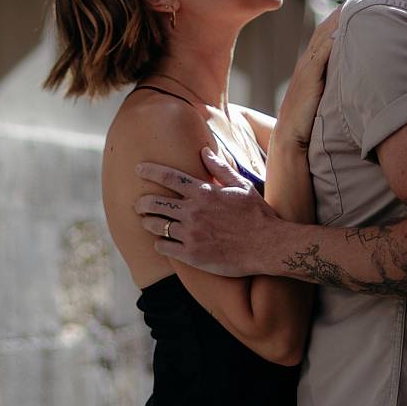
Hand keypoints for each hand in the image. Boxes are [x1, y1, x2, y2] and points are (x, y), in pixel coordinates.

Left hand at [135, 150, 275, 274]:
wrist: (268, 246)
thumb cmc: (258, 215)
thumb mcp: (242, 186)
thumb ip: (220, 168)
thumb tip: (204, 150)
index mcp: (205, 192)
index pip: (169, 177)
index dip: (150, 171)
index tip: (138, 169)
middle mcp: (194, 211)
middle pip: (155, 202)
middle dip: (142, 202)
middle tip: (138, 204)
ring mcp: (191, 234)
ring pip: (156, 225)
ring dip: (147, 222)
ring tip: (146, 221)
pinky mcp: (192, 255)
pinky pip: (164, 247)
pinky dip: (159, 244)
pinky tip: (160, 243)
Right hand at [275, 7, 338, 149]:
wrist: (291, 141)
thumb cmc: (307, 125)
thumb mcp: (320, 100)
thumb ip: (330, 87)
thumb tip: (348, 80)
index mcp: (309, 69)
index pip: (323, 37)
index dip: (336, 21)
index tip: (351, 6)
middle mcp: (306, 66)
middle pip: (322, 32)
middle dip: (337, 15)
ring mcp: (305, 72)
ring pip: (321, 40)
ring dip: (335, 22)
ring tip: (350, 5)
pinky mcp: (307, 81)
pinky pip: (319, 57)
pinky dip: (329, 42)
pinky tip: (340, 31)